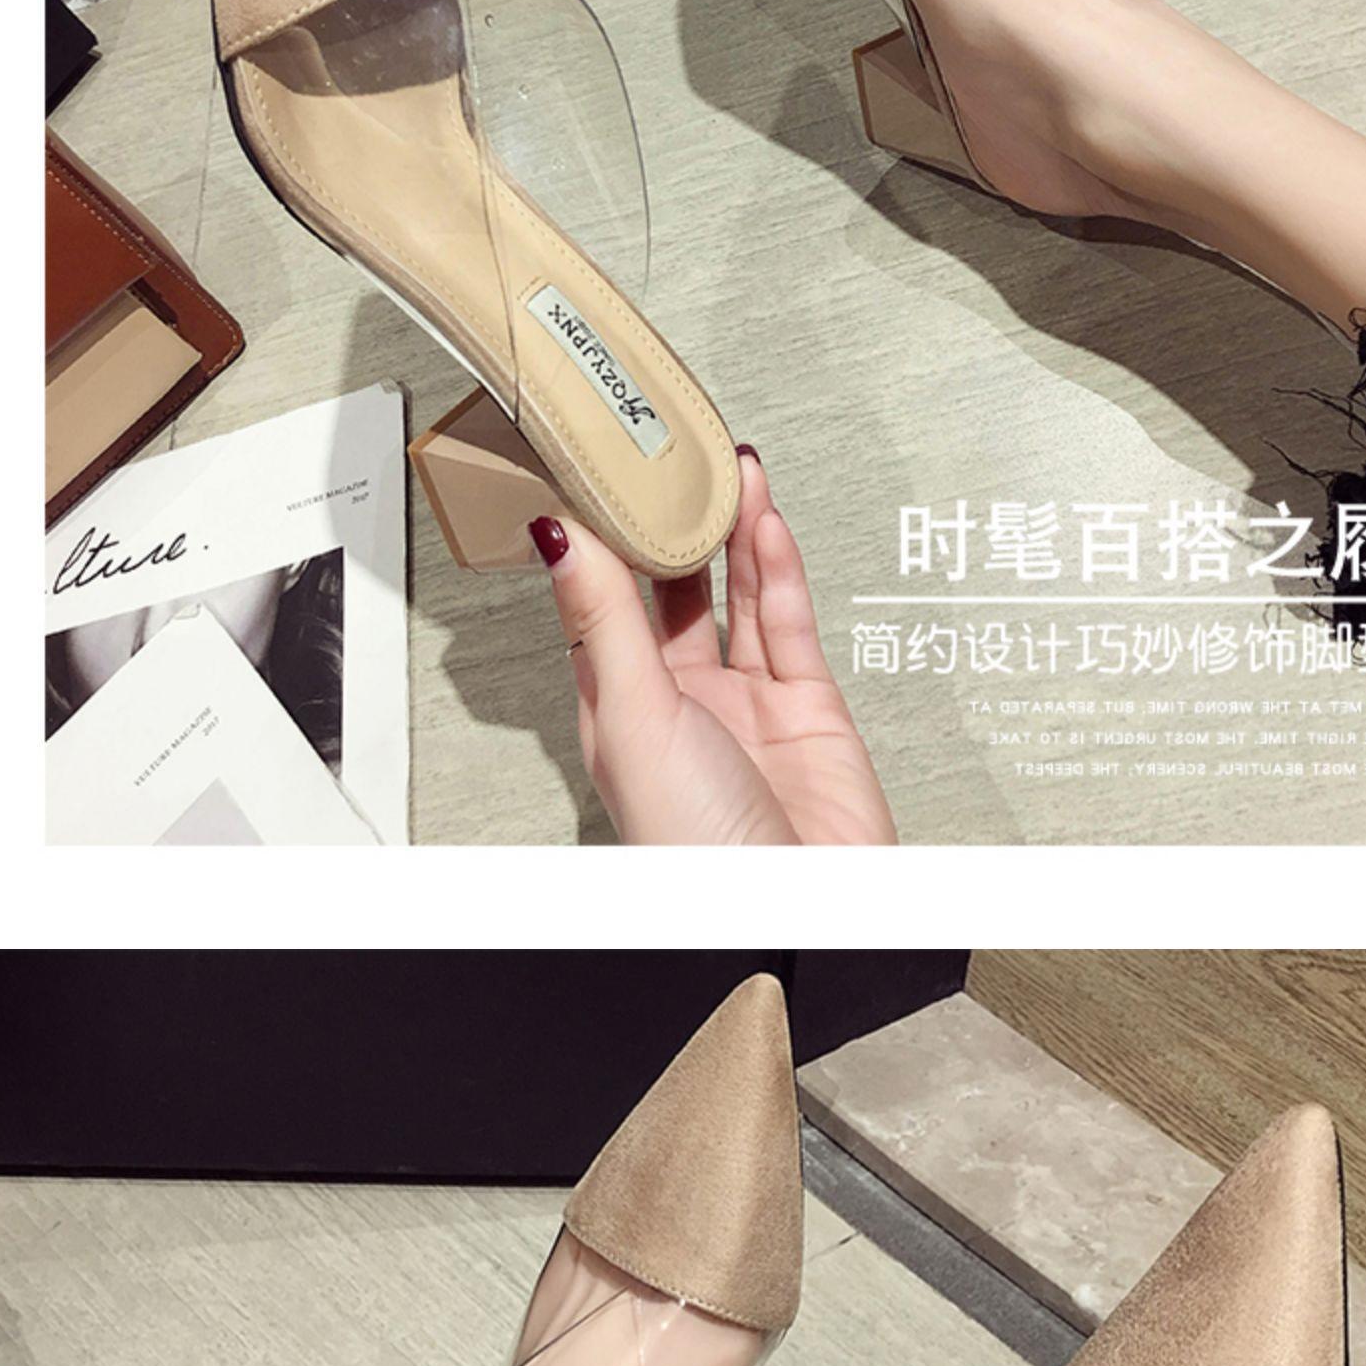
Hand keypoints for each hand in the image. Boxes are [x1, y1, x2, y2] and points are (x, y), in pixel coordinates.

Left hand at [528, 453, 896, 845]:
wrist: (803, 911)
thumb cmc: (700, 850)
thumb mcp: (632, 718)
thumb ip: (604, 621)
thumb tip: (558, 536)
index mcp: (618, 716)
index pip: (600, 606)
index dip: (600, 537)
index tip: (595, 468)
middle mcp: (680, 708)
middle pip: (669, 593)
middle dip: (669, 525)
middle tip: (667, 455)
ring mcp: (746, 707)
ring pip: (733, 597)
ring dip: (728, 531)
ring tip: (722, 466)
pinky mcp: (808, 709)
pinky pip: (787, 621)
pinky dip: (776, 567)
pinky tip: (763, 516)